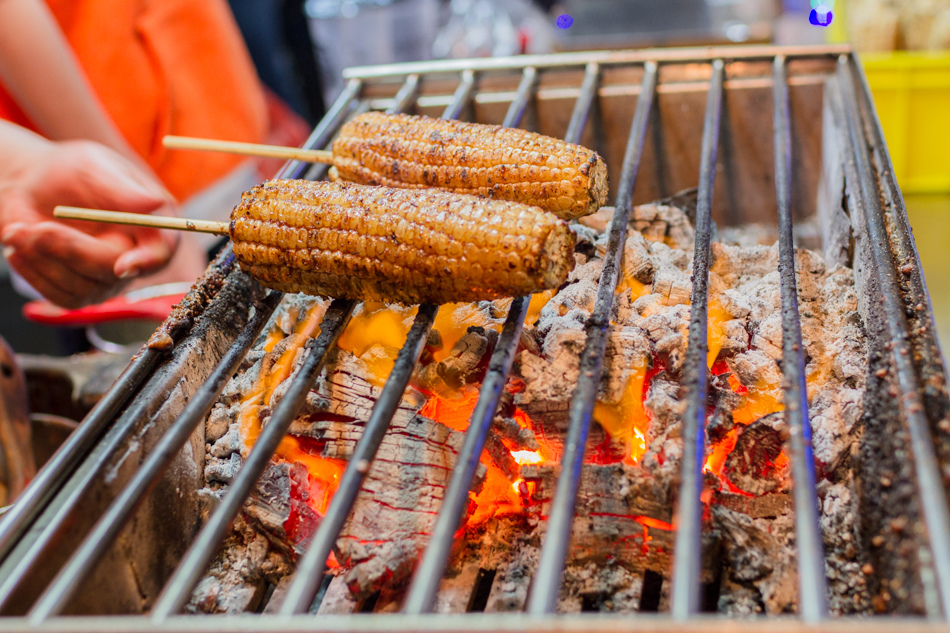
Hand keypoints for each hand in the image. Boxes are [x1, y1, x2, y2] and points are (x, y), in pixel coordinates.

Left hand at [0, 137, 177, 307]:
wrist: (33, 186)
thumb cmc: (70, 171)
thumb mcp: (94, 167)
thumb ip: (122, 188)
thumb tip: (155, 202)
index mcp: (151, 224)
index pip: (161, 251)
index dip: (147, 261)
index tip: (123, 265)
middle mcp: (135, 256)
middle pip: (115, 273)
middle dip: (74, 251)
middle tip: (40, 228)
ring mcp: (107, 279)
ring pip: (83, 288)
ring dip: (45, 258)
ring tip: (20, 229)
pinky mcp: (78, 291)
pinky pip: (58, 296)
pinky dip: (32, 271)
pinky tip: (20, 244)